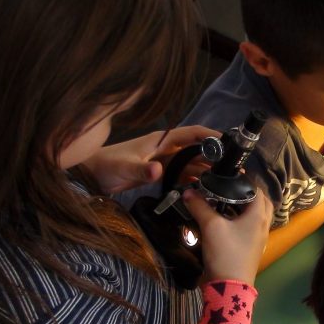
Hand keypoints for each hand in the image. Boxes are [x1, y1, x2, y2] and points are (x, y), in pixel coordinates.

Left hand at [81, 126, 218, 193]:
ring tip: (224, 182)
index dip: (211, 136)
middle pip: (196, 150)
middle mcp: (166, 149)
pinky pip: (181, 175)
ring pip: (190, 164)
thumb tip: (158, 170)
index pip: (192, 133)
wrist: (89, 176)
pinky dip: (192, 181)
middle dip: (214, 157)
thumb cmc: (105, 166)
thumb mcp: (124, 167)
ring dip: (206, 171)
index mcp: (161, 141)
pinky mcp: (158, 174)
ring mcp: (163, 161)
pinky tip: (204, 190)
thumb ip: (141, 169)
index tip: (229, 143)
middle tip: (234, 169)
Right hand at [183, 188, 272, 285]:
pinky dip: (239, 220)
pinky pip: (249, 227)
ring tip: (224, 201)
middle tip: (228, 188)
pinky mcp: (251, 247)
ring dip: (242, 207)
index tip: (228, 175)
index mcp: (259, 215)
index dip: (244, 180)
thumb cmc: (226, 252)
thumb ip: (200, 206)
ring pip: (254, 215)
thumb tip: (188, 192)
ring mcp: (259, 238)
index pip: (257, 189)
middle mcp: (263, 224)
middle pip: (259, 202)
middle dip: (245, 193)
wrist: (229, 287)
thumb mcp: (211, 226)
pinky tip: (224, 220)